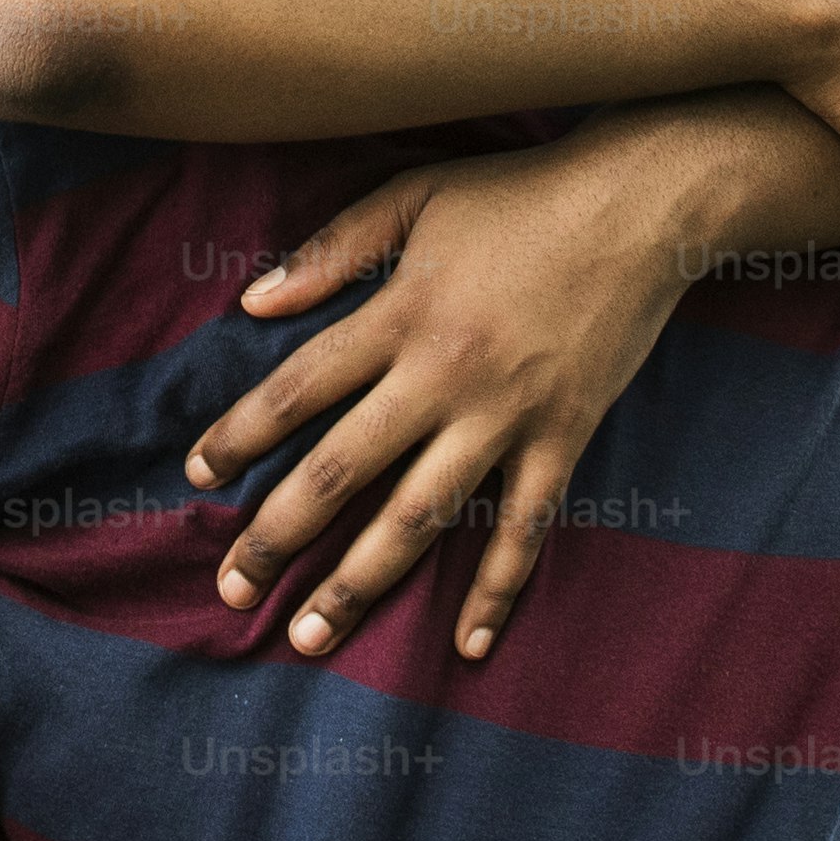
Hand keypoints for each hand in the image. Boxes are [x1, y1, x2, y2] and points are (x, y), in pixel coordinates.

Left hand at [178, 143, 694, 664]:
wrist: (643, 204)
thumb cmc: (520, 195)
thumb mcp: (415, 195)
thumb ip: (333, 248)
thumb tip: (253, 300)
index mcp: (400, 313)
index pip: (297, 387)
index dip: (240, 436)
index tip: (197, 477)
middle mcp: (443, 375)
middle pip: (341, 469)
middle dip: (278, 535)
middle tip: (232, 588)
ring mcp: (506, 415)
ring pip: (420, 517)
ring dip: (361, 582)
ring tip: (313, 637)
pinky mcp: (563, 437)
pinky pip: (524, 529)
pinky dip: (497, 589)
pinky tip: (467, 645)